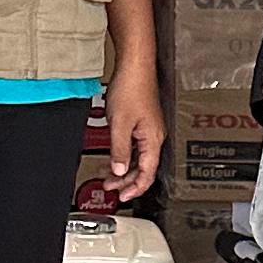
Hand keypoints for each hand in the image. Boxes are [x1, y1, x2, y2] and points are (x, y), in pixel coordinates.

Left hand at [102, 54, 163, 201]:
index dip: (134, 188)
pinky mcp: (143, 123)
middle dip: (126, 181)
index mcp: (153, 140)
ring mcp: (149, 130)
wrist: (135, 66)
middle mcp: (155, 137)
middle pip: (143, 168)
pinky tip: (114, 156)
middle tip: (110, 188)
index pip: (147, 174)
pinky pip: (136, 146)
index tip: (122, 196)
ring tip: (108, 175)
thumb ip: (119, 150)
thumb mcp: (120, 124)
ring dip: (123, 168)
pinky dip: (124, 155)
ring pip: (138, 158)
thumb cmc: (132, 88)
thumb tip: (119, 170)